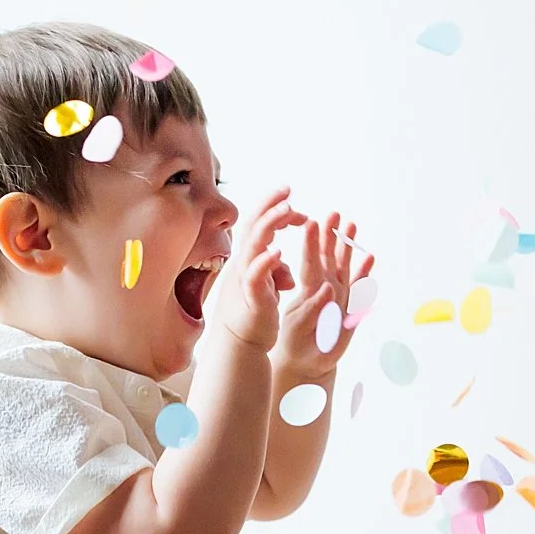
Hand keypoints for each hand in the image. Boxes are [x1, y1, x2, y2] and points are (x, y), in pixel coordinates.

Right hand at [209, 187, 308, 351]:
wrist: (241, 344)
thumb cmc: (254, 313)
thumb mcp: (267, 285)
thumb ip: (274, 269)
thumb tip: (281, 260)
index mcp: (251, 259)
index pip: (260, 226)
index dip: (274, 211)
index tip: (293, 202)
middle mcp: (245, 264)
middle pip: (253, 226)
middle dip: (269, 205)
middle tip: (287, 190)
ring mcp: (246, 278)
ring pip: (254, 245)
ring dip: (270, 225)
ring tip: (287, 209)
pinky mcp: (251, 297)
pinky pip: (255, 276)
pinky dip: (266, 263)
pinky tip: (278, 251)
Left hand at [273, 213, 374, 382]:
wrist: (306, 362)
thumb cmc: (297, 343)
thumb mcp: (301, 328)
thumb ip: (314, 309)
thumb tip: (327, 288)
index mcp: (308, 292)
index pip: (310, 263)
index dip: (312, 244)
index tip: (312, 223)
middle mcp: (324, 290)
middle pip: (328, 259)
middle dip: (332, 236)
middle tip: (334, 213)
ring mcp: (338, 298)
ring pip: (343, 268)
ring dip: (347, 247)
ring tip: (351, 225)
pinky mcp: (350, 309)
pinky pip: (358, 288)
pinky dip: (364, 274)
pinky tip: (369, 258)